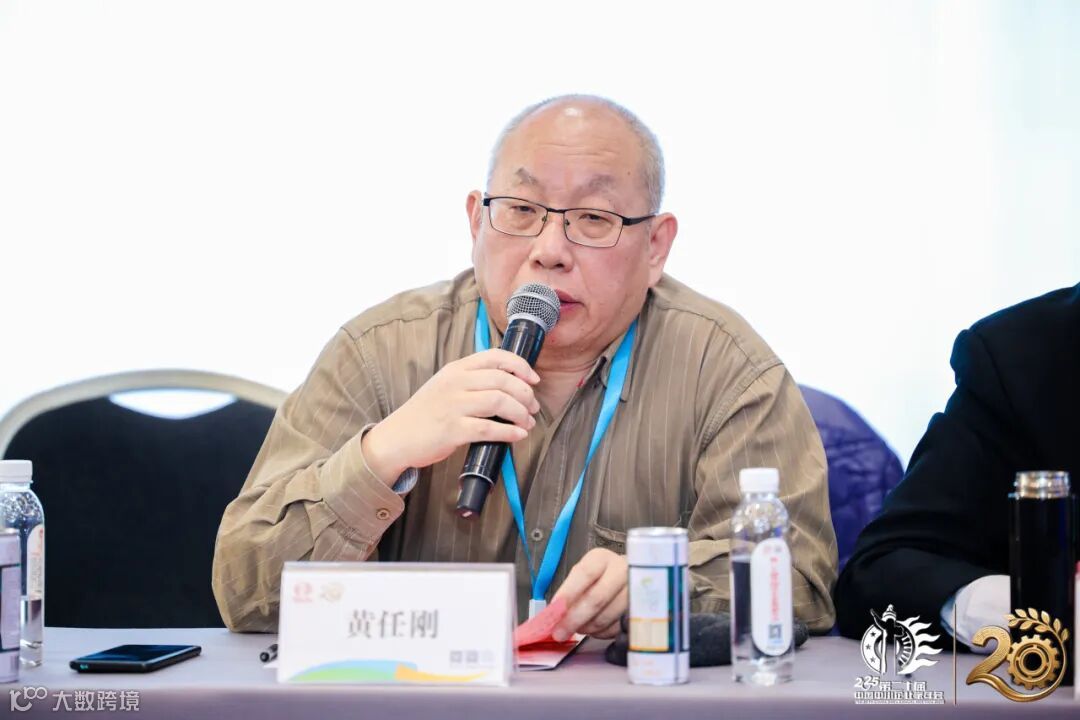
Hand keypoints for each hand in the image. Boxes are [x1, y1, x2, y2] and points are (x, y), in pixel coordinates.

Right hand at [361, 349, 540, 482]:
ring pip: (500, 402)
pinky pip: (489, 429)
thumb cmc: (426, 414)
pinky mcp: (452, 430)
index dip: (520, 366)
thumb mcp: (445, 385)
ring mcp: (453, 406)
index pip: (496, 356)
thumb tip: (511, 386)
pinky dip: (509, 432)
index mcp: (456, 369)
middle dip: (525, 394)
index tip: (533, 380)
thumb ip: (472, 380)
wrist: (397, 438)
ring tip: (528, 422)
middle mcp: (455, 383)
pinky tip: (517, 435)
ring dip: (521, 413)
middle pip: (503, 380)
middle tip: (533, 407)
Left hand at [550, 548, 627, 640]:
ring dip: (588, 628)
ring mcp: (634, 591)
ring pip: (607, 616)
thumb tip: (554, 613)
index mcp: (602, 559)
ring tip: (578, 629)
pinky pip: (617, 627)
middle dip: (575, 618)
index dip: (568, 593)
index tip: (554, 610)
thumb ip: (570, 590)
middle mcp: (622, 571)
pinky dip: (602, 633)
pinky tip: (595, 629)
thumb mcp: (583, 574)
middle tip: (559, 632)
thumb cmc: (600, 576)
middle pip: (597, 598)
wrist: (630, 577)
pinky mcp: (640, 610)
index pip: (585, 574)